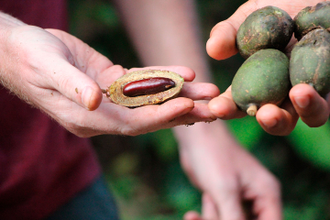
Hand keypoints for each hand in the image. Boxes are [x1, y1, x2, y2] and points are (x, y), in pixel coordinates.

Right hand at [1, 24, 218, 136]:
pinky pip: (142, 82)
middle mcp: (102, 114)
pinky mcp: (112, 81)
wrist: (21, 48)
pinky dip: (163, 78)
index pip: (131, 124)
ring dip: (180, 96)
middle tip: (214, 107)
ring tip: (209, 92)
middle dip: (181, 112)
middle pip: (149, 117)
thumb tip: (96, 102)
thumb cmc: (28, 56)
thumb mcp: (47, 68)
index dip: (159, 116)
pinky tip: (184, 73)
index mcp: (87, 119)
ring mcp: (109, 99)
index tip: (187, 106)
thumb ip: (72, 87)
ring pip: (150, 100)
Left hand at [175, 121, 280, 219]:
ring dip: (212, 217)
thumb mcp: (225, 191)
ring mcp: (240, 200)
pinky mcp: (224, 199)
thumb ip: (234, 219)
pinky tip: (191, 216)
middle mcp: (257, 199)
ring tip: (208, 197)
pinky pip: (217, 218)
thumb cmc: (213, 155)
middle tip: (214, 205)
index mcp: (267, 195)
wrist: (195, 138)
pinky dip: (205, 217)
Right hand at [206, 0, 329, 135]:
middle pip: (276, 119)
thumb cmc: (280, 5)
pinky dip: (318, 99)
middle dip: (268, 120)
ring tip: (297, 93)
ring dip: (303, 111)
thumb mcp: (251, 15)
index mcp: (258, 81)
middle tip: (263, 113)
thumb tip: (212, 50)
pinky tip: (307, 87)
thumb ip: (229, 32)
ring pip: (311, 116)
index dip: (226, 108)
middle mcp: (284, 91)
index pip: (239, 102)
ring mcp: (313, 89)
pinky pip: (329, 102)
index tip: (216, 107)